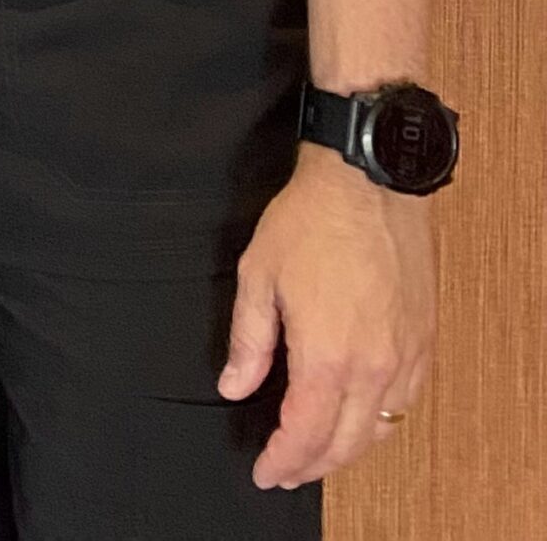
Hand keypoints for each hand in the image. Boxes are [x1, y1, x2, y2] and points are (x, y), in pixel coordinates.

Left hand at [221, 146, 434, 487]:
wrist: (368, 185)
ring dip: (347, 450)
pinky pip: (404, 402)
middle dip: (312, 466)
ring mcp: (404, 358)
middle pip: (344, 443)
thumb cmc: (310, 223)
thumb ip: (248, 340)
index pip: (305, 434)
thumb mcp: (258, 276)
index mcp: (328, 357)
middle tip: (286, 473)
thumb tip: (235, 385)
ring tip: (318, 454)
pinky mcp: (422, 342)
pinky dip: (379, 422)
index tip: (264, 472)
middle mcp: (373, 368)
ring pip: (379, 429)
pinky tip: (361, 418)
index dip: (282, 460)